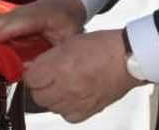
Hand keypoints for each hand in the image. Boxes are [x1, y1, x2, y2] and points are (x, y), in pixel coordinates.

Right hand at [0, 0, 86, 46]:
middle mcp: (25, 12)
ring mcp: (14, 14)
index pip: (26, 22)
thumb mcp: (70, 38)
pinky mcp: (6, 19)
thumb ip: (55, 52)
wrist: (62, 4)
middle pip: (5, 19)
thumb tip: (34, 68)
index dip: (10, 29)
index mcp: (44, 15)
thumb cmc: (68, 23)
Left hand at [25, 29, 145, 121]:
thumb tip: (34, 68)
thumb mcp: (69, 43)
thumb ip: (49, 57)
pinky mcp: (87, 110)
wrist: (128, 58)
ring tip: (62, 85)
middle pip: (38, 95)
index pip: (30, 78)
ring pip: (50, 107)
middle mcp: (66, 85)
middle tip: (47, 78)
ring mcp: (77, 100)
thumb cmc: (103, 47)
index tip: (34, 70)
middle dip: (39, 86)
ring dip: (52, 97)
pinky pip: (67, 115)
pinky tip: (72, 96)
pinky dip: (67, 107)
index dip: (31, 74)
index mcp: (60, 65)